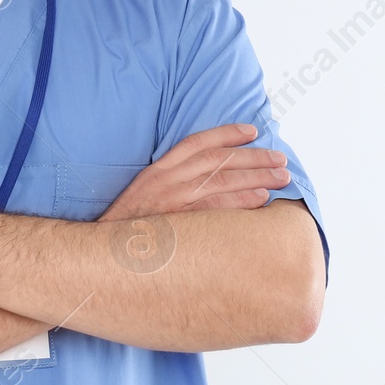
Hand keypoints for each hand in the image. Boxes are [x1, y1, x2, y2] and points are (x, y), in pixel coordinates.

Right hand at [99, 123, 290, 222]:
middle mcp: (168, 180)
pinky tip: (261, 201)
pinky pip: (217, 208)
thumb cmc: (129, 226)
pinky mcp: (179, 223)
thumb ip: (174, 182)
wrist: (103, 253)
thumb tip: (209, 178)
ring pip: (222, 181)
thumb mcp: (146, 194)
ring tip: (280, 178)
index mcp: (159, 170)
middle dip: (254, 158)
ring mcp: (174, 202)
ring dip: (256, 178)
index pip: (198, 143)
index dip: (227, 133)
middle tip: (280, 159)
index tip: (252, 131)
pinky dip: (240, 203)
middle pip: (219, 160)